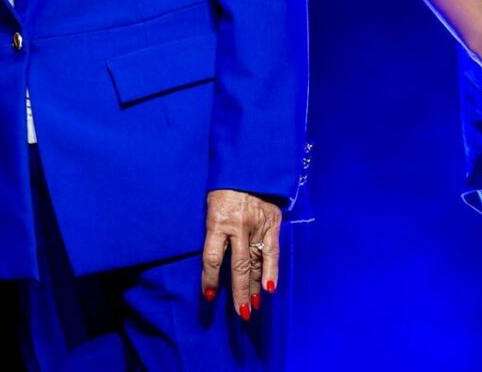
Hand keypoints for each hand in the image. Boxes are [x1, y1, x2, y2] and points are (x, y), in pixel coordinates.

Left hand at [201, 189, 280, 319]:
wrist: (248, 167)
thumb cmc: (222, 190)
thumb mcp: (209, 207)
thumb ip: (213, 232)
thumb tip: (214, 262)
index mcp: (216, 221)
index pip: (212, 257)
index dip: (210, 278)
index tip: (209, 297)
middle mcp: (238, 226)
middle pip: (238, 265)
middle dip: (238, 291)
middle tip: (240, 313)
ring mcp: (257, 226)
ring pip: (256, 262)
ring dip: (255, 287)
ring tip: (253, 307)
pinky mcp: (272, 224)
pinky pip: (272, 252)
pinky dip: (271, 271)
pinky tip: (270, 289)